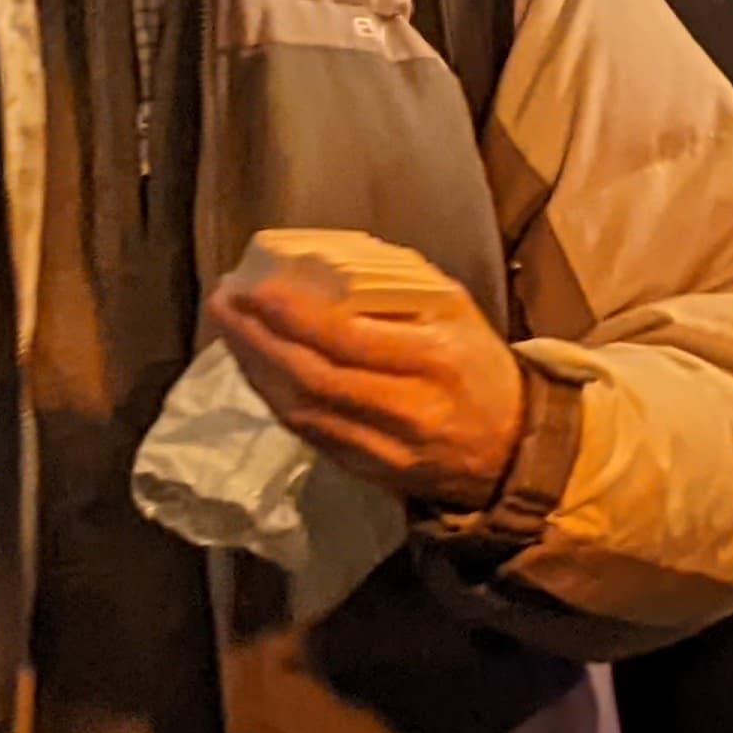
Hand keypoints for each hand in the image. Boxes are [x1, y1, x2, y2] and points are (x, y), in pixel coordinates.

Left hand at [205, 268, 526, 512]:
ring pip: (304, 410)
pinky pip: (308, 433)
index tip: (253, 284)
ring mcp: (385, 447)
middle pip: (315, 376)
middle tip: (223, 302)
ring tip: (227, 328)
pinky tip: (254, 369)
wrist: (509, 447)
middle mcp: (409, 407)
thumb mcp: (452, 309)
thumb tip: (317, 261)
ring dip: (256, 368)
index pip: (349, 336)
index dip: (292, 313)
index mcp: (434, 357)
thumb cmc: (475, 362)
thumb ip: (391, 285)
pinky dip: (273, 398)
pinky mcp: (367, 471)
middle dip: (259, 338)